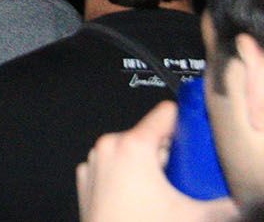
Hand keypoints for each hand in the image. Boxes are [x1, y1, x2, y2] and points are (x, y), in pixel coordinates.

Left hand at [76, 102, 237, 221]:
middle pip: (150, 137)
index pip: (166, 114)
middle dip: (170, 155)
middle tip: (183, 179)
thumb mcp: (194, 216)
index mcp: (132, 146)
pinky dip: (127, 177)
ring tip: (163, 192)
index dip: (187, 125)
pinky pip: (113, 168)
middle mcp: (108, 148)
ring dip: (148, 167)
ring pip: (130, 152)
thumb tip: (237, 202)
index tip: (198, 139)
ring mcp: (94, 163)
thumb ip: (224, 205)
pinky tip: (142, 199)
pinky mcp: (86, 180)